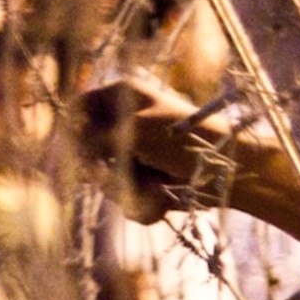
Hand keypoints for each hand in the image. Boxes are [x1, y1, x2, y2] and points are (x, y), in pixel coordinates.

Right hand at [78, 76, 213, 221]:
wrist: (232, 172)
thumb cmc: (186, 139)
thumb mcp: (135, 130)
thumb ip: (95, 136)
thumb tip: (67, 143)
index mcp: (124, 95)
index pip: (78, 108)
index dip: (72, 130)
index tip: (78, 151)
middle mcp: (127, 123)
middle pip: (86, 151)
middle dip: (102, 170)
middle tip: (110, 174)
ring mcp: (137, 154)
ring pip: (107, 181)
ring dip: (128, 190)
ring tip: (155, 187)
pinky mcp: (148, 181)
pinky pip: (129, 198)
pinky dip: (145, 203)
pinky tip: (164, 201)